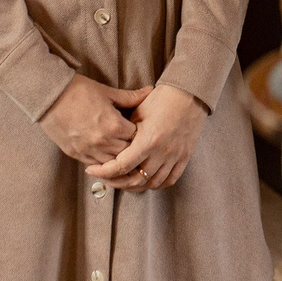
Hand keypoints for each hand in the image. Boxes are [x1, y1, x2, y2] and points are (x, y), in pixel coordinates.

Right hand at [38, 74, 149, 165]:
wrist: (49, 96)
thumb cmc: (79, 91)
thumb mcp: (107, 92)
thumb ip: (130, 97)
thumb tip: (150, 91)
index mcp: (113, 125)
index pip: (137, 138)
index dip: (139, 134)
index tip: (138, 129)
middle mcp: (103, 142)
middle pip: (127, 154)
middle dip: (131, 148)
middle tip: (132, 141)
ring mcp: (88, 150)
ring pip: (112, 164)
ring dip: (117, 157)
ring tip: (119, 149)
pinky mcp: (76, 154)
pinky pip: (95, 166)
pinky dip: (102, 162)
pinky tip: (105, 154)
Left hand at [87, 85, 209, 191]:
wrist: (189, 94)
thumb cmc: (161, 99)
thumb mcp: (138, 112)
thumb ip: (125, 133)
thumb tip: (111, 145)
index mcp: (147, 140)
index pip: (121, 166)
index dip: (104, 172)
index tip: (92, 170)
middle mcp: (161, 153)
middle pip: (135, 180)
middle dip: (116, 182)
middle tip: (105, 178)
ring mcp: (174, 157)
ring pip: (151, 184)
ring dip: (135, 186)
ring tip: (123, 180)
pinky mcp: (184, 158)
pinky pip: (169, 180)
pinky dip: (156, 184)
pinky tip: (146, 181)